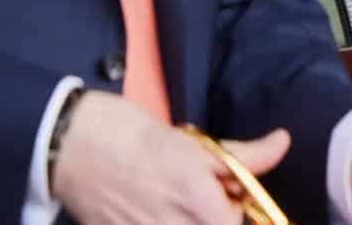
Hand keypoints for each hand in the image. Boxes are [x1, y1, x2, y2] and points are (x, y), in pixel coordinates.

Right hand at [53, 90, 290, 224]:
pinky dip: (157, 221)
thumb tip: (282, 142)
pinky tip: (150, 208)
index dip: (236, 213)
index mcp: (198, 202)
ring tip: (175, 203)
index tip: (229, 197)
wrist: (69, 144)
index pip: (235, 224)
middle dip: (214, 216)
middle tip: (203, 197)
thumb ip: (244, 155)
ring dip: (188, 219)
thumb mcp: (193, 142)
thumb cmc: (133, 135)